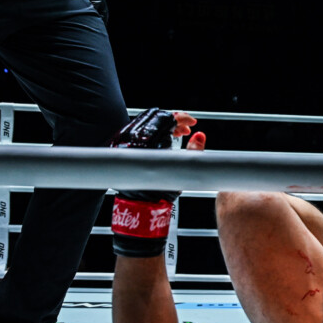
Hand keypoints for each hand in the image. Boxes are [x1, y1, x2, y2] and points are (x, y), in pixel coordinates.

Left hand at [109, 109, 202, 257]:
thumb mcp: (181, 168)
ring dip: (164, 125)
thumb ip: (194, 150)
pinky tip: (163, 139)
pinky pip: (139, 130)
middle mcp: (132, 138)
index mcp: (147, 140)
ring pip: (147, 121)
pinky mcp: (123, 146)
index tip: (192, 122)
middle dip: (174, 120)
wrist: (141, 206)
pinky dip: (153, 131)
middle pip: (155, 116)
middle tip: (187, 129)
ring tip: (177, 134)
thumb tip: (200, 136)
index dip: (182, 117)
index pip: (165, 117)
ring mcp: (125, 141)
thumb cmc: (159, 191)